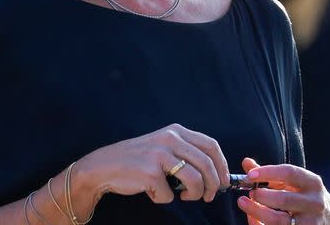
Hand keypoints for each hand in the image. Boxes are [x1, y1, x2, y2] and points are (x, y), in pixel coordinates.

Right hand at [76, 123, 230, 204]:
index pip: (211, 145)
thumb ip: (186, 152)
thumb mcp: (164, 146)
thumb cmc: (138, 160)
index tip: (224, 181)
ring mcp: (159, 154)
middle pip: (207, 164)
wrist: (105, 165)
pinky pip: (169, 194)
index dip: (222, 166)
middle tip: (209, 196)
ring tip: (185, 196)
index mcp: (175, 131)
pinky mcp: (149, 171)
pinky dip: (165, 198)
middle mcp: (169, 138)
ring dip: (194, 194)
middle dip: (214, 185)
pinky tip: (154, 192)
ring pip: (195, 180)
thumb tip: (216, 174)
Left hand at [236, 158, 329, 224]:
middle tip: (250, 193)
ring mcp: (311, 222)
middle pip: (284, 199)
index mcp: (312, 183)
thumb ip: (270, 174)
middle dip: (262, 196)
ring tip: (244, 204)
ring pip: (280, 220)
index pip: (289, 173)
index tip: (250, 175)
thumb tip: (247, 163)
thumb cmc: (303, 197)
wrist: (329, 220)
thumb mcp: (293, 183)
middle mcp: (314, 202)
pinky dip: (261, 224)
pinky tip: (254, 219)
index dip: (268, 172)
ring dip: (258, 212)